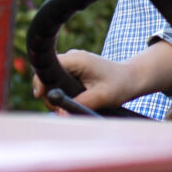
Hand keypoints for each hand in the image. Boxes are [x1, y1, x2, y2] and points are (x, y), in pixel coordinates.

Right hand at [43, 43, 171, 109]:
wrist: (132, 78)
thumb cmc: (119, 85)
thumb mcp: (101, 97)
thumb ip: (80, 104)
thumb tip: (60, 113)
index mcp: (77, 60)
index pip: (48, 67)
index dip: (40, 81)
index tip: (40, 96)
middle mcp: (72, 58)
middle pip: (47, 74)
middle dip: (49, 93)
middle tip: (60, 109)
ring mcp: (72, 63)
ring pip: (52, 78)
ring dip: (56, 94)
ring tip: (70, 106)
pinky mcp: (74, 69)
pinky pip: (59, 80)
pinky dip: (62, 92)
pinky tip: (73, 100)